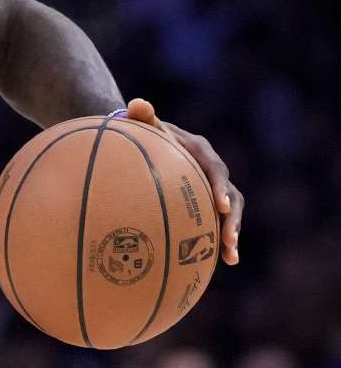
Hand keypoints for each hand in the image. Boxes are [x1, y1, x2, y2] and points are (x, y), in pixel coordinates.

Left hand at [125, 98, 243, 265]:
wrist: (146, 140)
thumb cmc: (142, 132)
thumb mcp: (142, 123)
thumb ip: (141, 116)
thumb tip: (135, 104)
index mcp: (200, 151)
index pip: (215, 169)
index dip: (220, 186)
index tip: (220, 205)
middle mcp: (212, 169)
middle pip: (231, 194)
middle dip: (232, 217)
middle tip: (228, 237)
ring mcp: (212, 186)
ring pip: (230, 211)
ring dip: (232, 232)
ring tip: (230, 256)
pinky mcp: (206, 201)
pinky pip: (218, 221)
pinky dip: (222, 240)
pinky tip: (224, 263)